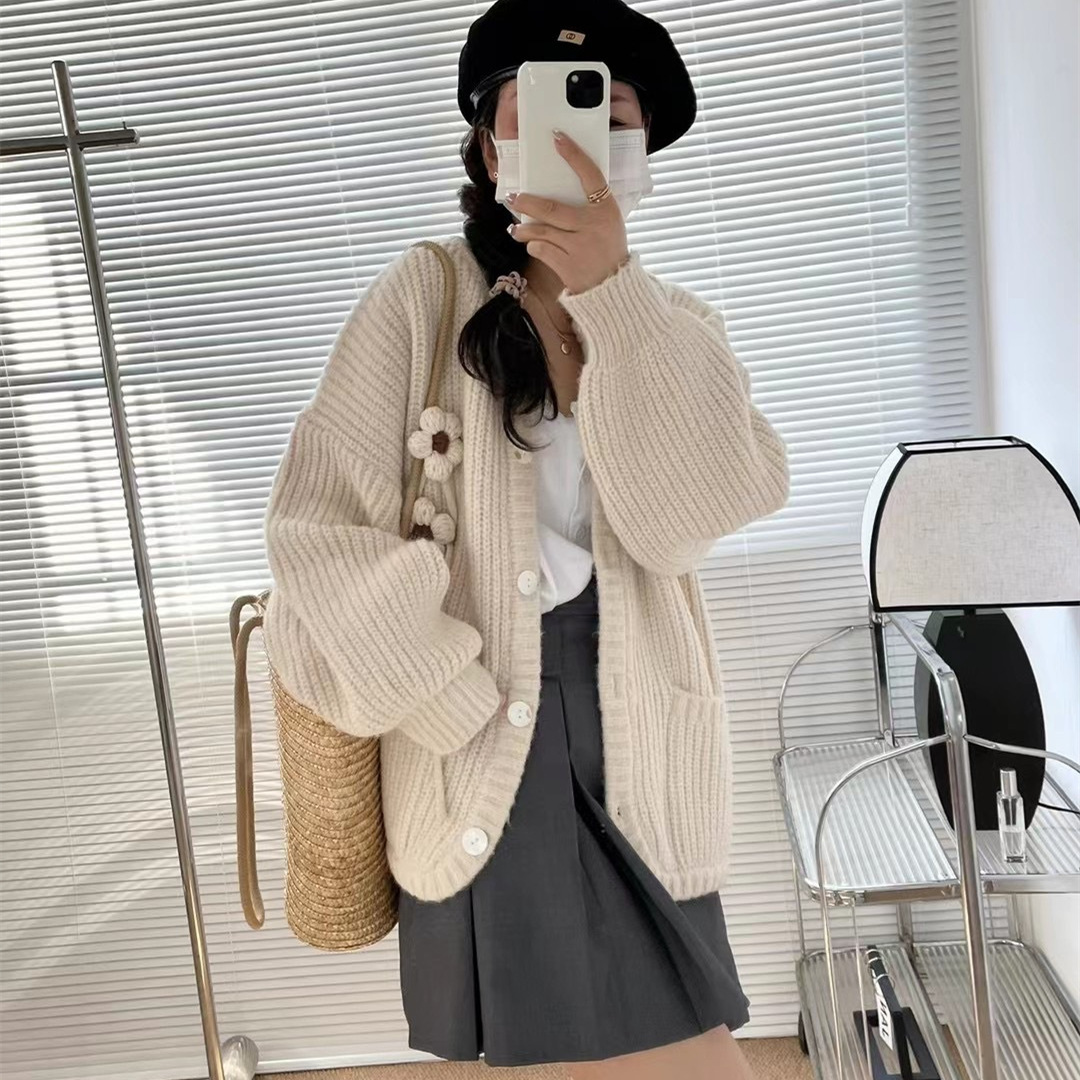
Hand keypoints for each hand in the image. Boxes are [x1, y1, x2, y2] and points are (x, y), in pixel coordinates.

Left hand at [506, 130, 630, 294]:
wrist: (613, 290)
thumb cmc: (607, 253)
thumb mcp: (608, 225)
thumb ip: (588, 209)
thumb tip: (554, 193)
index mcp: (606, 210)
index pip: (591, 175)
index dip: (574, 155)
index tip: (558, 138)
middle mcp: (592, 226)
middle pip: (551, 208)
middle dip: (527, 203)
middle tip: (512, 198)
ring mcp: (579, 246)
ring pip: (541, 231)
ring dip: (523, 230)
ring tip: (515, 230)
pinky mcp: (567, 265)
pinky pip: (540, 250)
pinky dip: (534, 248)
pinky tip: (534, 248)